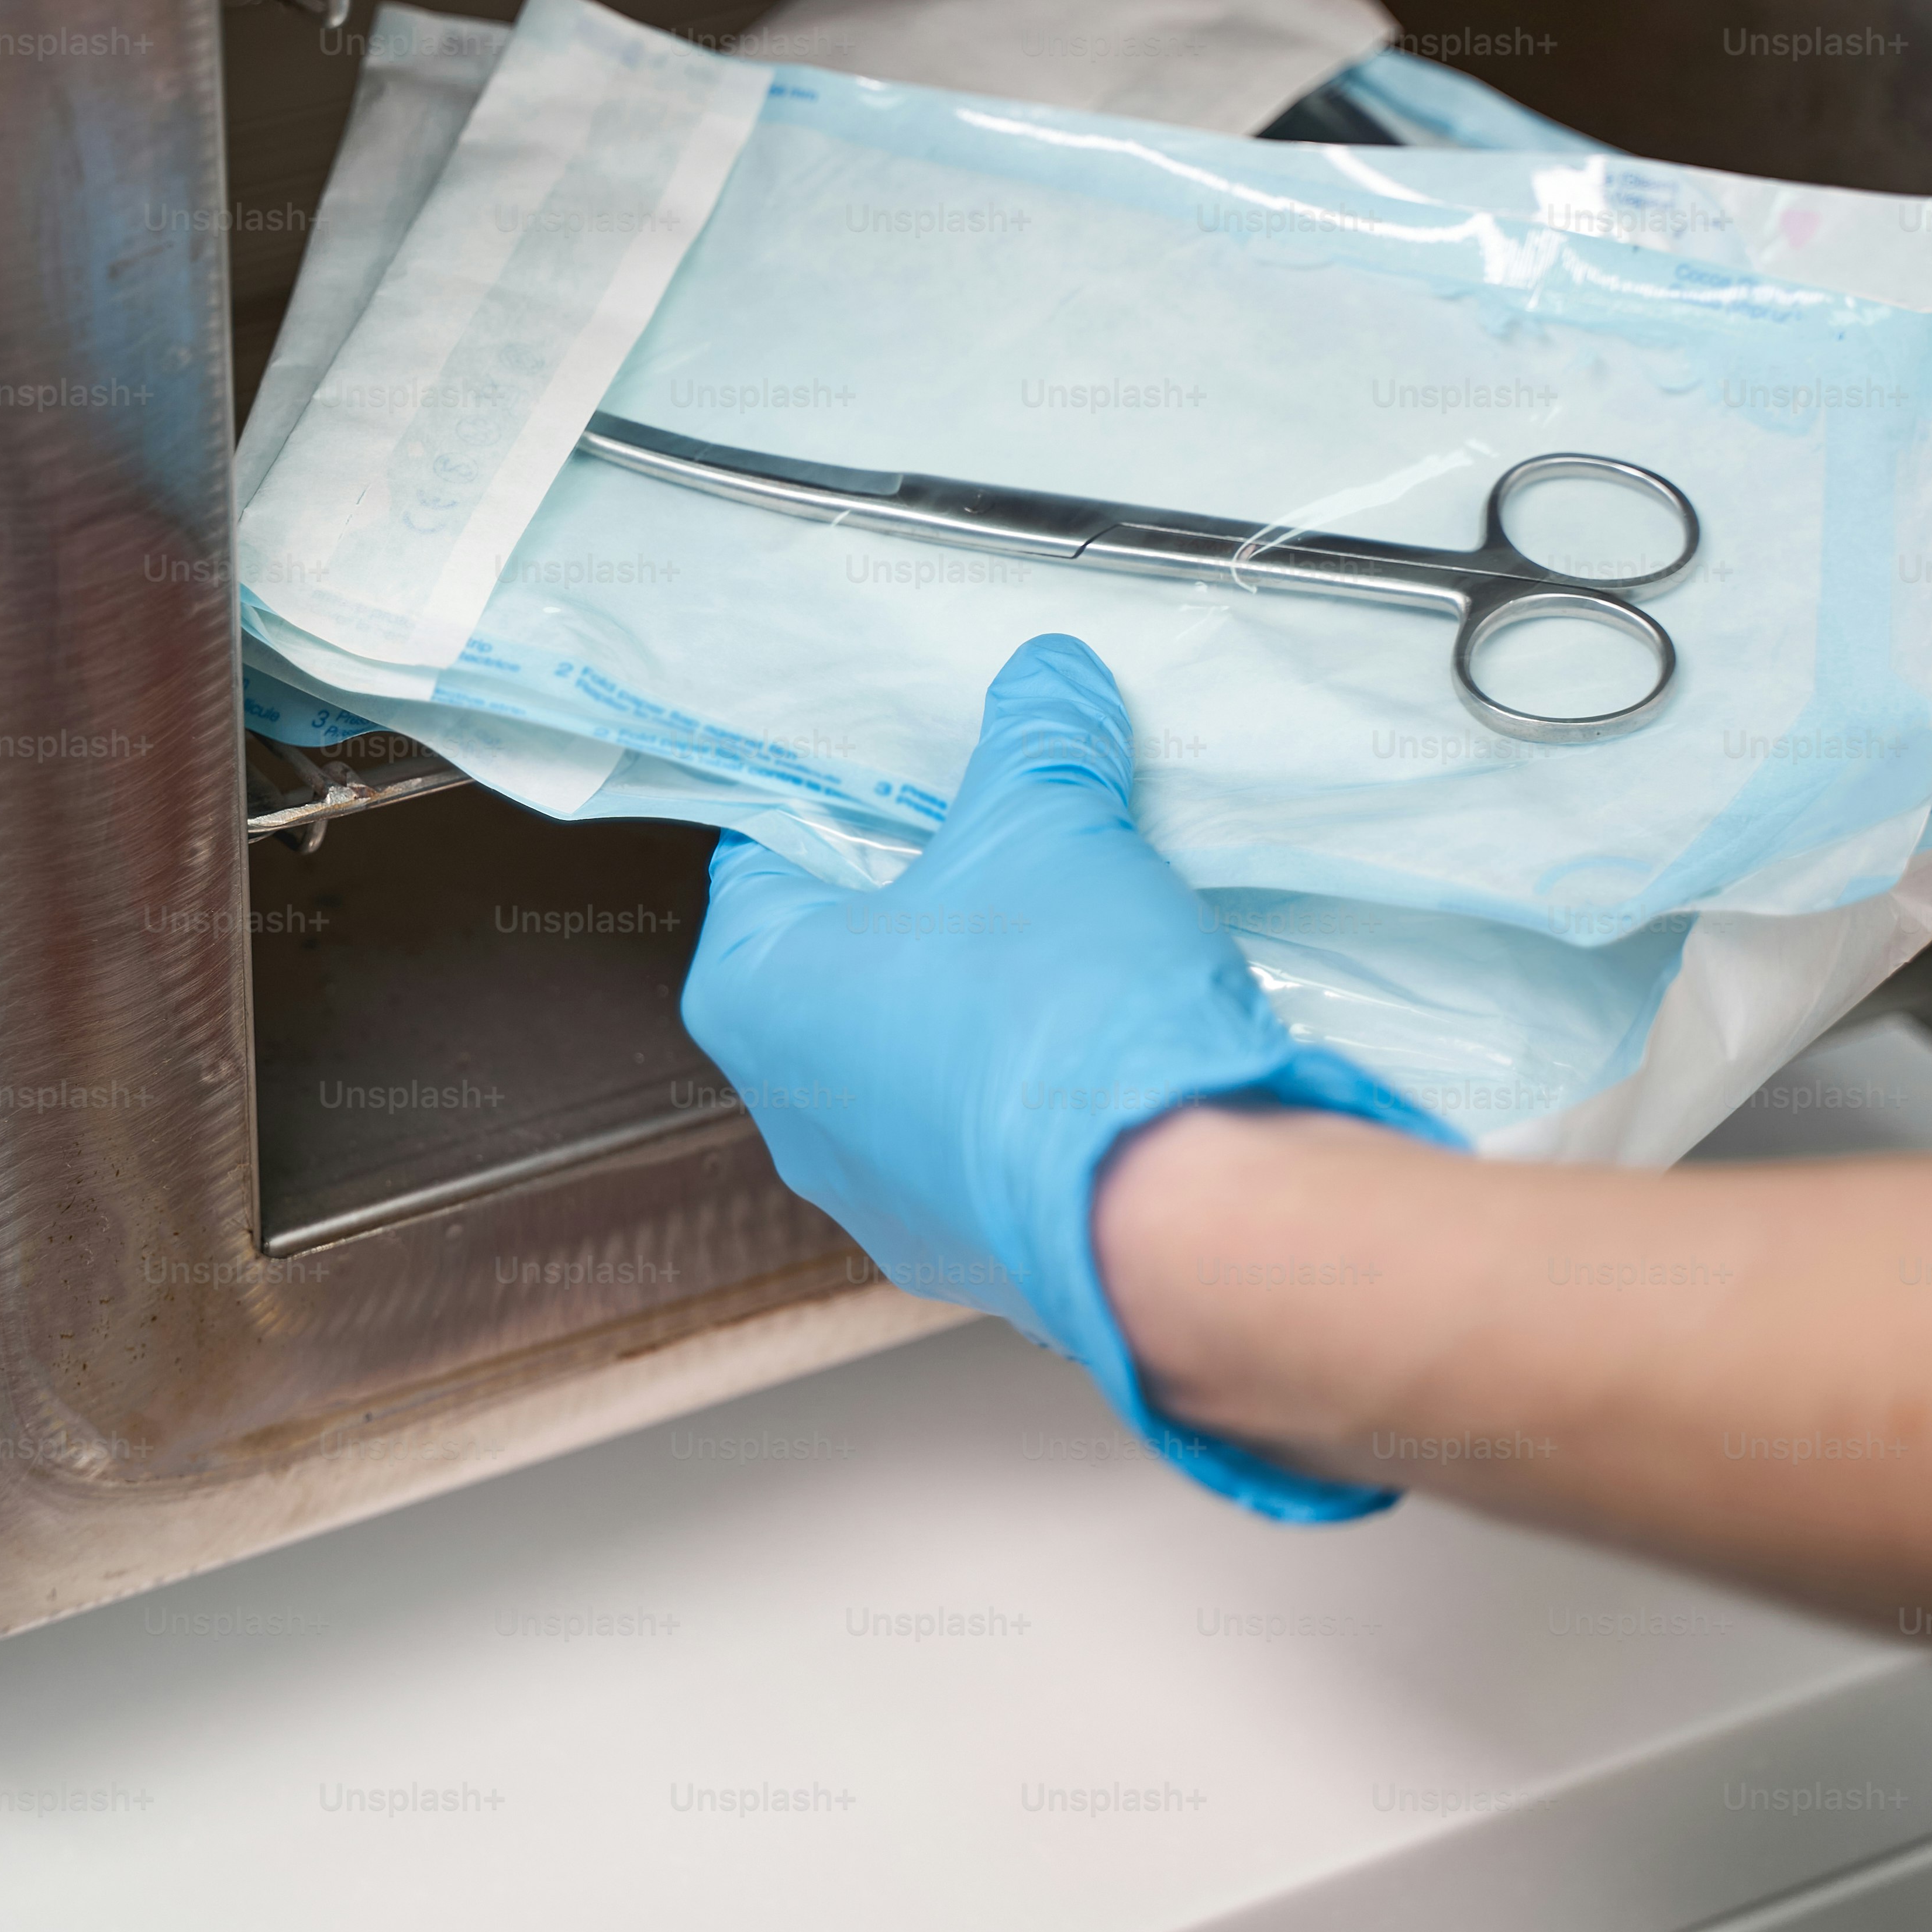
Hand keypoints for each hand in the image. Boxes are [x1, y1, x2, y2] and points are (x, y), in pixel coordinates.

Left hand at [681, 633, 1447, 1518]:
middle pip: (845, 964)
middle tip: (1013, 856)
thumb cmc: (1065, 1017)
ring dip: (985, 1008)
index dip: (849, 806)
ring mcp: (878, 1198)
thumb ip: (1038, 738)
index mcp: (753, 992)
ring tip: (1076, 955)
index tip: (918, 782)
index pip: (767, 859)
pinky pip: (986, 1143)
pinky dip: (1031, 1097)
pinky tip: (1102, 1056)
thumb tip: (1047, 678)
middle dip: (929, 907)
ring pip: (918, 1060)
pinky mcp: (970, 1254)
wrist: (1178, 1214)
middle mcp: (790, 1110)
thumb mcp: (1051, 825)